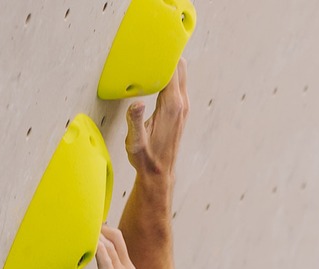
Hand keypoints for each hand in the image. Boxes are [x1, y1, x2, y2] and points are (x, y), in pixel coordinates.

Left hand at [67, 226, 154, 268]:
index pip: (117, 245)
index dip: (103, 233)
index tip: (89, 225)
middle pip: (115, 237)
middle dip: (99, 226)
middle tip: (80, 219)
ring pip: (109, 244)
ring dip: (94, 232)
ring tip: (78, 221)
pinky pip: (104, 259)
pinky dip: (94, 246)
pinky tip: (84, 238)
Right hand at [125, 59, 188, 192]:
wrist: (159, 173)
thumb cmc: (146, 158)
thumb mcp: (135, 141)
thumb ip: (135, 120)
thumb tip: (136, 103)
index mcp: (171, 106)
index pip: (172, 70)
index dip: (164, 55)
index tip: (154, 44)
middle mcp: (181, 103)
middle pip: (180, 67)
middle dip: (168, 55)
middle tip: (152, 47)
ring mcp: (183, 106)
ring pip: (180, 74)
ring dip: (169, 64)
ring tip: (153, 57)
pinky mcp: (181, 110)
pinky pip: (178, 84)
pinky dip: (170, 75)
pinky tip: (157, 75)